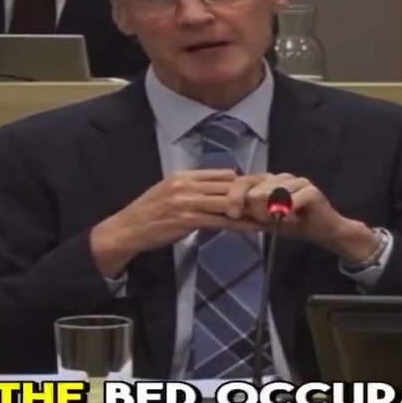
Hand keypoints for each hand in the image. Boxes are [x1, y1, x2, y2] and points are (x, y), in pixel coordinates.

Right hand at [90, 169, 261, 275]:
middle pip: (230, 184)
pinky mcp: (189, 219)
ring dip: (251, 209)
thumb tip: (217, 192)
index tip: (260, 190)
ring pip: (229, 201)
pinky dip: (241, 225)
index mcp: (184, 175)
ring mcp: (188, 201)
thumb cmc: (149, 214)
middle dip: (253, 193)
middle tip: (274, 201)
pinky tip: (255, 228)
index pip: (223, 173)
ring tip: (270, 215)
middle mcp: (188, 184)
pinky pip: (222, 221)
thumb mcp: (170, 192)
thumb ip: (193, 189)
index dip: (244, 182)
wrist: (127, 229)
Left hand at [226, 173, 378, 261]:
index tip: (233, 214)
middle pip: (254, 192)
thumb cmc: (290, 224)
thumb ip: (244, 214)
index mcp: (265, 181)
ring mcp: (295, 181)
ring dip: (273, 215)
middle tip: (270, 220)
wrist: (321, 229)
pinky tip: (293, 220)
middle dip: (257, 213)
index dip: (234, 198)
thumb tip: (221, 214)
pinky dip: (288, 215)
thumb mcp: (261, 220)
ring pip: (270, 196)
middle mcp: (278, 177)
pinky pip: (290, 202)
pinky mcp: (310, 189)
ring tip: (284, 220)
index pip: (241, 181)